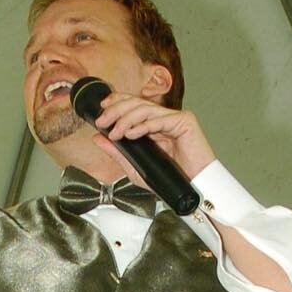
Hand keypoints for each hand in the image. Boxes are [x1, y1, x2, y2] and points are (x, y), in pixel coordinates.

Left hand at [90, 95, 215, 184]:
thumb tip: (98, 138)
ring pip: (146, 109)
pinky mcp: (185, 121)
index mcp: (153, 125)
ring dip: (126, 119)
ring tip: (115, 133)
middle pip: (137, 103)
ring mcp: (175, 118)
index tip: (101, 108)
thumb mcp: (136, 167)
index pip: (133, 105)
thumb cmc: (170, 180)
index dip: (117, 102)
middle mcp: (164, 118)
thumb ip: (117, 153)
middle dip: (116, 110)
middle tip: (102, 121)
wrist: (193, 189)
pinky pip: (160, 119)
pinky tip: (131, 134)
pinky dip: (143, 125)